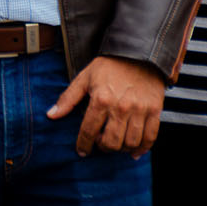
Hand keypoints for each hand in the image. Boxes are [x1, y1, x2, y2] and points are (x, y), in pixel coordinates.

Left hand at [47, 55, 165, 156]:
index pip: (89, 131)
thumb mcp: (84, 78)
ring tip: (115, 143)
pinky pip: (150, 138)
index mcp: (101, 99)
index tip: (82, 151)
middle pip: (111, 142)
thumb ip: (68, 98)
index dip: (83, 144)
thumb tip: (51, 115)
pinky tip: (134, 151)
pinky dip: (142, 149)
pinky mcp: (155, 111)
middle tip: (100, 142)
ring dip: (121, 148)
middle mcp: (121, 107)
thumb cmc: (109, 66)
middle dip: (103, 147)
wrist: (138, 53)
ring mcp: (140, 110)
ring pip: (130, 143)